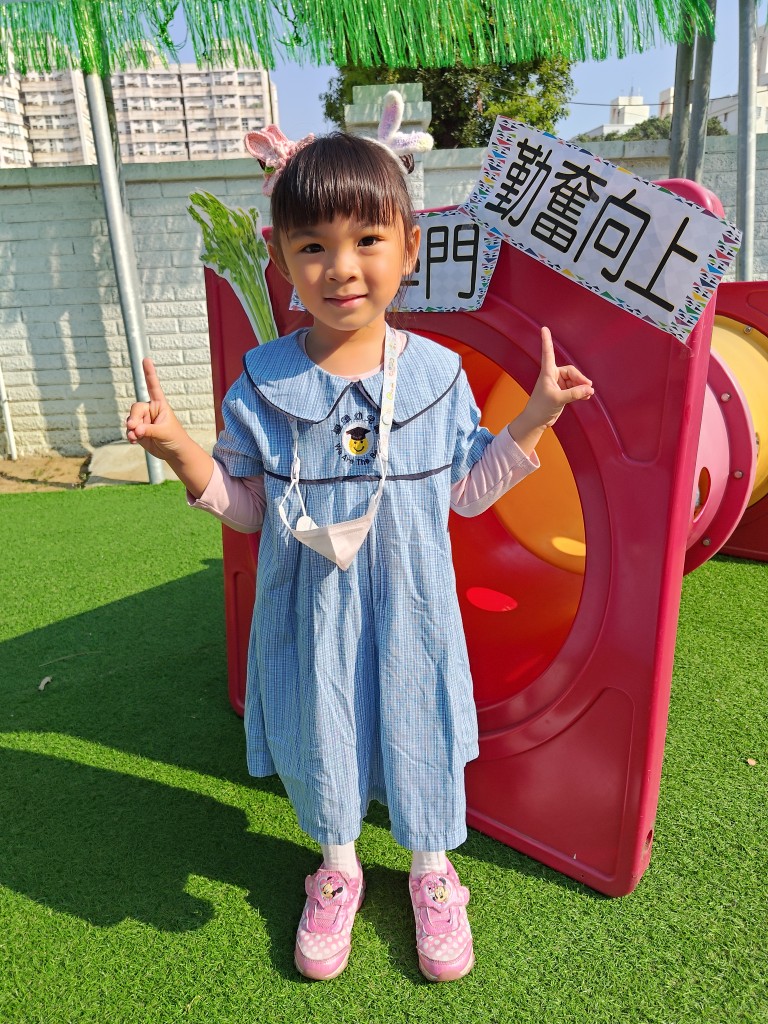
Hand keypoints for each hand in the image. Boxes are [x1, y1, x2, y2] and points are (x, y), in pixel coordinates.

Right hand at [125, 358, 188, 461]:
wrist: (173, 452)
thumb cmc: (174, 437)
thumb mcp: (164, 432)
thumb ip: (149, 430)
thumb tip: (135, 429)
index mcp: (160, 404)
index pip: (153, 386)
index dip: (149, 373)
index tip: (146, 359)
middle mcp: (150, 410)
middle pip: (136, 408)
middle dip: (134, 418)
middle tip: (133, 427)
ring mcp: (143, 420)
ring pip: (131, 420)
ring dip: (131, 429)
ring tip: (136, 437)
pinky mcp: (138, 431)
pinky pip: (129, 430)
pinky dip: (130, 435)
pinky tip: (134, 441)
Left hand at [506, 327, 593, 456]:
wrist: (536, 421)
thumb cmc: (540, 408)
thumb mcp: (558, 399)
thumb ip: (574, 394)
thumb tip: (589, 389)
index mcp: (547, 373)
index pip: (548, 353)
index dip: (547, 340)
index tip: (544, 328)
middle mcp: (553, 376)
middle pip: (571, 372)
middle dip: (580, 379)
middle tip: (588, 388)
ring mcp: (558, 384)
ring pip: (575, 381)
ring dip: (582, 387)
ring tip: (588, 394)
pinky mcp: (562, 393)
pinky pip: (575, 388)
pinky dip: (581, 391)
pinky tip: (587, 396)